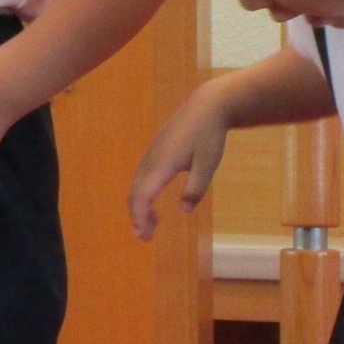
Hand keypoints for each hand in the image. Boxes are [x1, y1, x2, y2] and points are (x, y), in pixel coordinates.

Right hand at [128, 86, 232, 240]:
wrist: (206, 107)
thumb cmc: (209, 135)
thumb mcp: (208, 165)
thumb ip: (196, 188)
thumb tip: (184, 210)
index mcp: (162, 164)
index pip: (142, 195)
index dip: (139, 216)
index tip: (145, 235)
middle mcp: (151, 160)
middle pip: (134, 192)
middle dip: (137, 216)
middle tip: (146, 237)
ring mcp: (151, 154)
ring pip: (137, 184)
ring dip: (140, 206)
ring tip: (151, 225)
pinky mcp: (155, 152)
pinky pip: (143, 177)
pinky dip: (144, 194)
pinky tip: (155, 202)